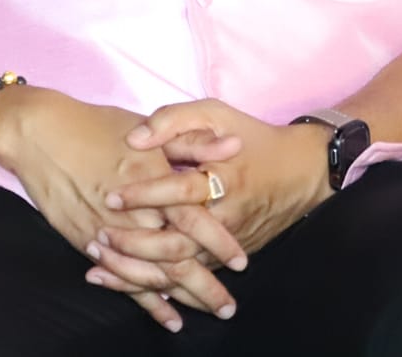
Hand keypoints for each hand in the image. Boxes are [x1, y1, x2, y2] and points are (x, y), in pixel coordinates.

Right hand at [0, 87, 246, 331]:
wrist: (41, 134)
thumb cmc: (97, 126)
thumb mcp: (149, 129)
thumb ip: (193, 141)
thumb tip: (234, 147)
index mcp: (154, 182)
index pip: (197, 222)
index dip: (221, 243)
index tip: (242, 262)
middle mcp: (136, 215)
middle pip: (179, 259)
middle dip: (207, 286)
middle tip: (229, 306)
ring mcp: (111, 234)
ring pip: (154, 276)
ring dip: (184, 298)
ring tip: (208, 312)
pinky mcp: (90, 245)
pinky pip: (124, 280)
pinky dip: (147, 302)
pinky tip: (168, 317)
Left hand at [98, 99, 332, 267]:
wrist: (302, 172)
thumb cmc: (252, 138)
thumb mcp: (216, 113)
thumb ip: (174, 120)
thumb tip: (134, 139)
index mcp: (224, 177)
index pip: (180, 191)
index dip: (144, 195)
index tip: (111, 197)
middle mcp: (227, 215)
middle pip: (178, 243)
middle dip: (135, 245)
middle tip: (99, 238)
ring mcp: (228, 243)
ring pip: (181, 269)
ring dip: (138, 274)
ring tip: (98, 269)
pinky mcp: (227, 258)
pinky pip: (190, 278)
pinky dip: (157, 288)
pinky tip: (125, 285)